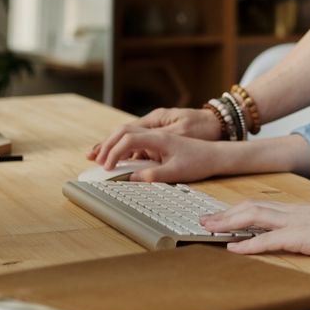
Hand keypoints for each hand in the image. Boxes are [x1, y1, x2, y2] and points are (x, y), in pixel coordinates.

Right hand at [86, 107, 220, 163]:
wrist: (217, 153)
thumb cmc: (199, 160)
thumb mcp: (177, 171)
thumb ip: (153, 175)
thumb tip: (132, 179)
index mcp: (159, 135)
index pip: (128, 139)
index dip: (114, 152)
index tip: (107, 168)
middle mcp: (156, 130)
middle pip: (123, 131)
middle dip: (106, 144)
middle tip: (92, 159)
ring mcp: (157, 132)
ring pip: (128, 134)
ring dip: (112, 144)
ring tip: (97, 156)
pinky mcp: (159, 139)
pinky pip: (136, 140)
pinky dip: (123, 148)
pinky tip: (117, 158)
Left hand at [202, 200, 309, 257]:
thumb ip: (309, 227)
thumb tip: (299, 233)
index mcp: (296, 210)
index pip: (260, 205)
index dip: (237, 209)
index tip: (220, 214)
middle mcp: (291, 212)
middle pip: (249, 208)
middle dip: (224, 214)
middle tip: (203, 220)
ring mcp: (295, 223)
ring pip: (253, 217)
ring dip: (228, 223)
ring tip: (209, 229)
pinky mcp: (301, 237)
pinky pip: (269, 239)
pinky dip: (248, 244)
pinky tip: (233, 249)